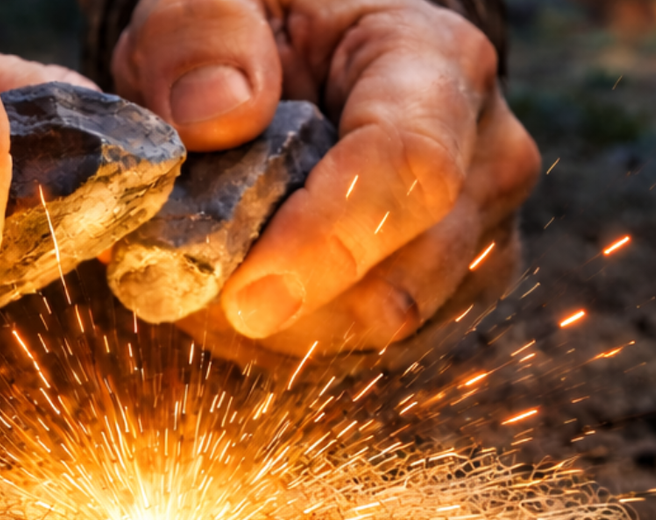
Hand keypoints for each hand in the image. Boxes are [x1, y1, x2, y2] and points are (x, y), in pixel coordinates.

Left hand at [109, 0, 540, 362]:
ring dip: (265, 326)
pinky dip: (276, 337)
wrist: (313, 58)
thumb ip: (201, 31)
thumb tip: (214, 116)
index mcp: (440, 65)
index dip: (326, 246)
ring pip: (372, 332)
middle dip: (274, 302)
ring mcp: (476, 241)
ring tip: (193, 265)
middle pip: (397, 282)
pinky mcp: (443, 298)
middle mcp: (485, 162)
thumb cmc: (267, 26)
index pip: (410, 171)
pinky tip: (230, 283)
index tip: (242, 295)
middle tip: (171, 274)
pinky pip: (358, 351)